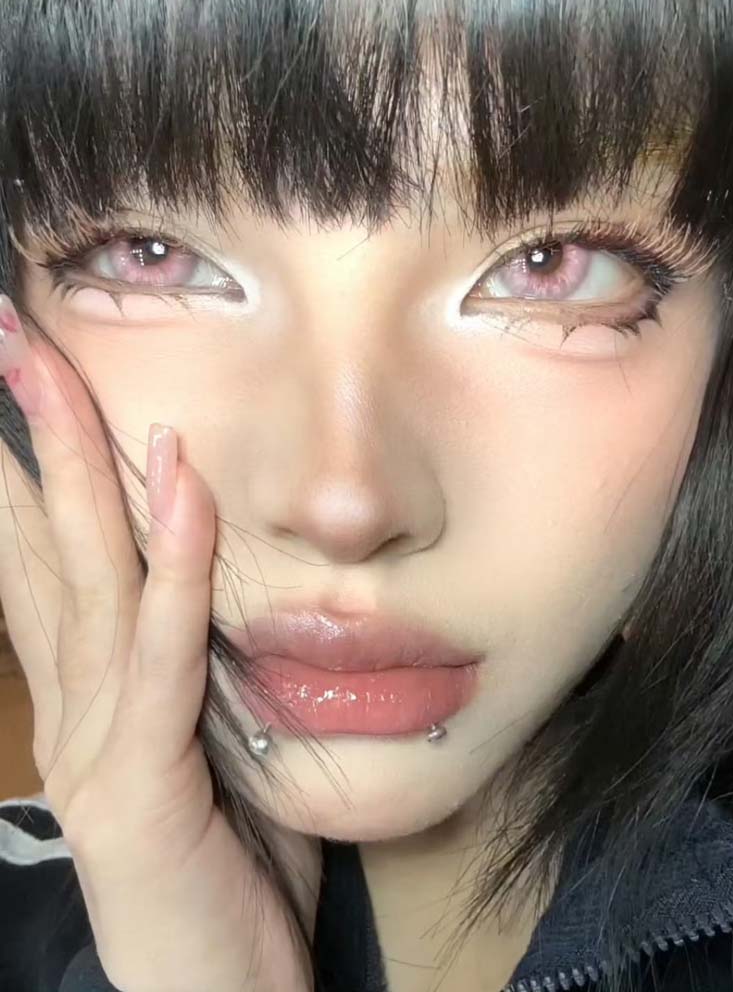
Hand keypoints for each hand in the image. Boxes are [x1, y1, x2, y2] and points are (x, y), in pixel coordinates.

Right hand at [0, 299, 319, 991]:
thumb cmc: (227, 874)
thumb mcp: (218, 755)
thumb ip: (208, 675)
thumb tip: (222, 599)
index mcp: (95, 697)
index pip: (54, 563)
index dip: (38, 472)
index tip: (34, 388)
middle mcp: (76, 707)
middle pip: (51, 548)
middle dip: (35, 440)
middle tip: (16, 340)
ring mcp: (96, 746)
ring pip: (89, 580)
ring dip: (83, 471)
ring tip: (64, 374)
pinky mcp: (140, 784)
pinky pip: (158, 653)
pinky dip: (172, 564)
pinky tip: (176, 483)